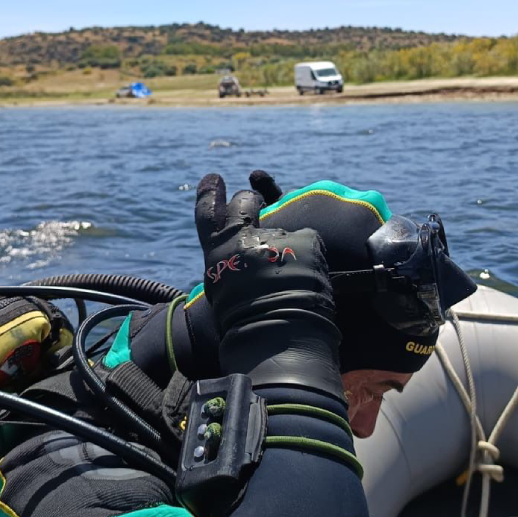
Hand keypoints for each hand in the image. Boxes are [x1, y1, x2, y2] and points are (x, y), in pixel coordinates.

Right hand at [194, 173, 343, 399]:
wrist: (275, 337)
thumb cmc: (243, 327)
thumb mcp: (222, 293)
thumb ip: (229, 268)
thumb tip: (235, 260)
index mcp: (216, 253)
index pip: (207, 214)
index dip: (210, 194)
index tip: (213, 179)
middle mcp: (242, 239)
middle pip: (244, 204)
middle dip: (249, 199)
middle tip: (254, 198)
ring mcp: (275, 236)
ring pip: (281, 223)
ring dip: (286, 239)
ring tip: (291, 267)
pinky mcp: (305, 240)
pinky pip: (308, 241)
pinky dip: (310, 257)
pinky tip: (310, 279)